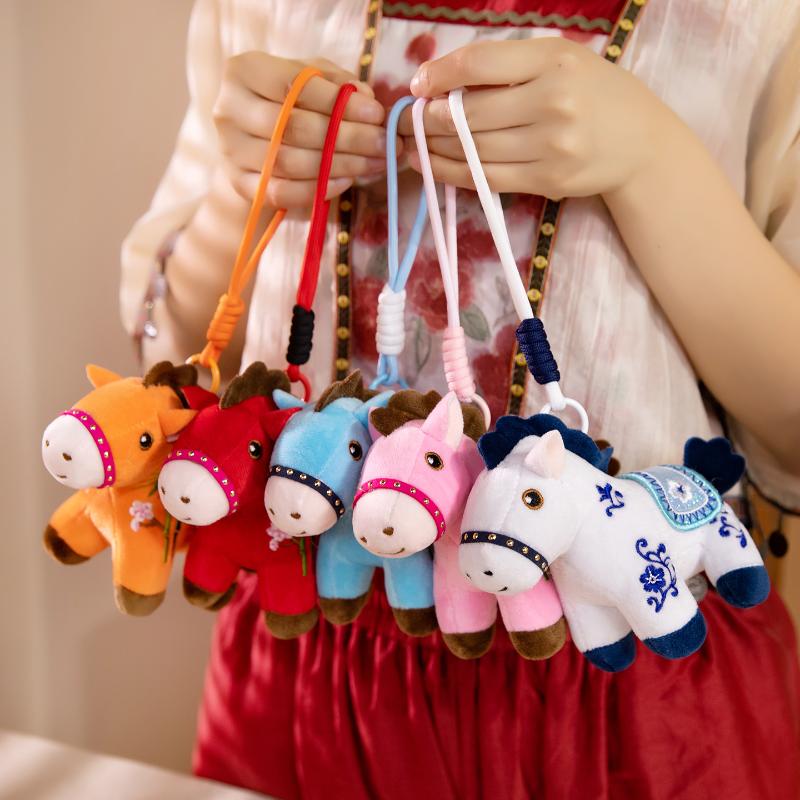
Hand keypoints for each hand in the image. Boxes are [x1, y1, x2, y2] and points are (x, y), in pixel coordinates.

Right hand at [214, 53, 390, 206]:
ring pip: (291, 162)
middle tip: (383, 144)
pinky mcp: (239, 183)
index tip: (377, 114)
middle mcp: (229, 110)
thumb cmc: (288, 100)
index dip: (340, 101)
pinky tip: (346, 181)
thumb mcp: (309, 77)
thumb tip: (367, 99)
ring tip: (374, 163)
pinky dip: (318, 189)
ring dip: (340, 165)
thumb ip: (337, 82)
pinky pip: (282, 192)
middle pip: (294, 127)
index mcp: (244, 71)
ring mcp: (231, 150)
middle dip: (348, 138)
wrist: (252, 138)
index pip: (296, 85)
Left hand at [399, 37, 679, 199]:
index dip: (439, 75)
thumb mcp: (559, 61)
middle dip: (429, 119)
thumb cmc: (593, 93)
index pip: (480, 65)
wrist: (641, 143)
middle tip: (406, 123)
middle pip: (470, 114)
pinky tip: (432, 167)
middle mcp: (553, 102)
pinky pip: (486, 178)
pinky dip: (452, 173)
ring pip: (474, 150)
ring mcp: (552, 146)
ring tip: (412, 146)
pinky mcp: (548, 181)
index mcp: (554, 61)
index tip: (417, 86)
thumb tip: (440, 83)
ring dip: (434, 150)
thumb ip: (508, 67)